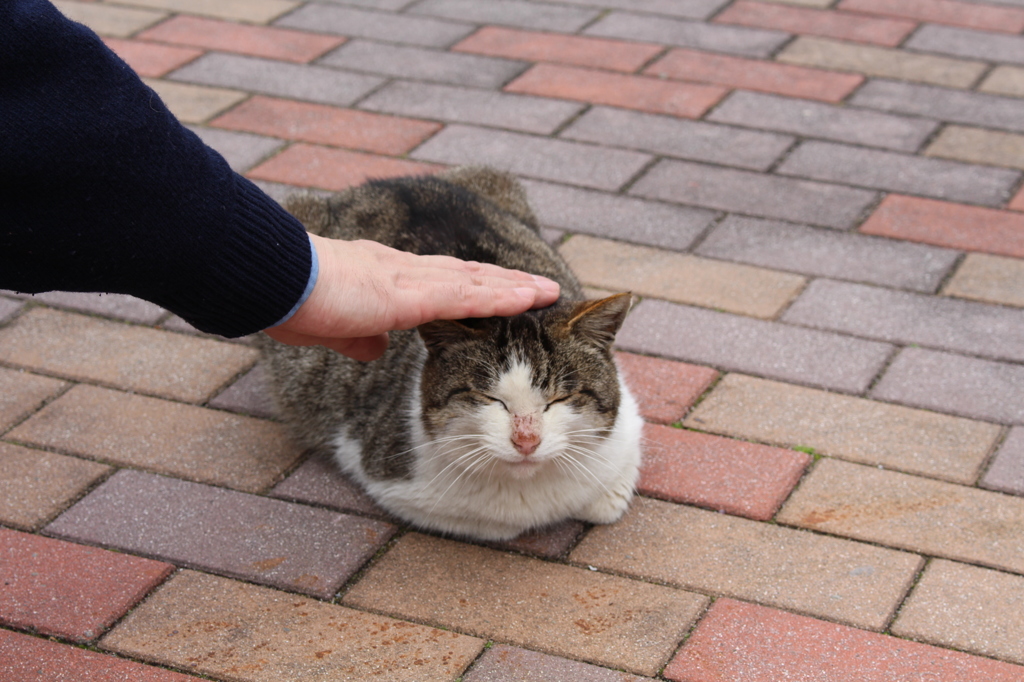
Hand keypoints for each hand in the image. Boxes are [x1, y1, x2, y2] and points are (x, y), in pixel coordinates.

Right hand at [264, 234, 560, 360]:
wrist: (271, 282)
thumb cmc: (290, 302)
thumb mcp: (330, 329)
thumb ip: (357, 338)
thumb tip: (376, 350)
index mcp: (385, 278)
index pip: (442, 282)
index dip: (476, 285)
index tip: (502, 290)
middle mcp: (404, 270)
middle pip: (468, 276)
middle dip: (506, 282)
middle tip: (540, 289)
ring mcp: (408, 279)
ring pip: (475, 281)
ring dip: (514, 287)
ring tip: (548, 292)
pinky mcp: (407, 293)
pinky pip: (465, 294)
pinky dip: (500, 296)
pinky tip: (527, 298)